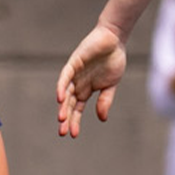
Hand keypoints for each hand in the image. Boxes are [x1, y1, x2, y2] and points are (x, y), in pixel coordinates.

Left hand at [56, 23, 126, 137]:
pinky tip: (60, 98)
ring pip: (65, 93)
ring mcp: (75, 73)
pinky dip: (62, 87)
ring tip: (61, 119)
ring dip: (63, 105)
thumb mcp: (111, 85)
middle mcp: (78, 83)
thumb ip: (105, 101)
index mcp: (86, 89)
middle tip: (62, 132)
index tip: (73, 134)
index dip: (75, 121)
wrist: (115, 39)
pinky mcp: (74, 63)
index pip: (77, 108)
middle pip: (69, 104)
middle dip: (66, 117)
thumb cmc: (113, 60)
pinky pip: (65, 76)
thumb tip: (101, 119)